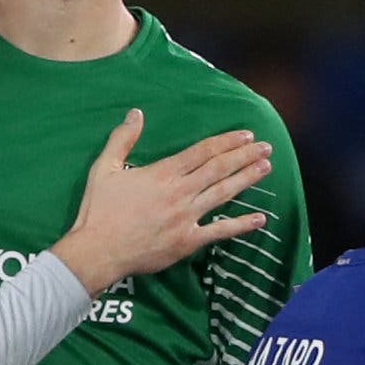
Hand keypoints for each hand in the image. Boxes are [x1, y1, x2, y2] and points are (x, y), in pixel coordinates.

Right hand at [52, 112, 273, 292]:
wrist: (97, 251)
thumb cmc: (98, 210)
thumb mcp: (104, 168)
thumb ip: (122, 139)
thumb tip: (136, 114)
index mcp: (163, 173)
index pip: (202, 152)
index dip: (226, 141)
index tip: (245, 135)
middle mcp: (180, 192)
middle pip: (218, 169)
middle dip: (244, 156)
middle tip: (266, 147)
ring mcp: (186, 218)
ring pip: (223, 194)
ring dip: (246, 179)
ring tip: (266, 168)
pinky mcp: (187, 241)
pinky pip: (219, 232)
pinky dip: (240, 225)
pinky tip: (260, 219)